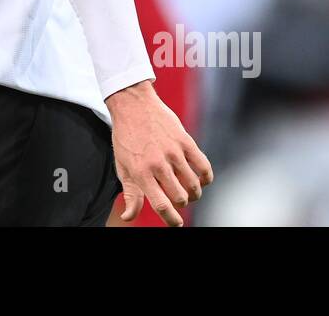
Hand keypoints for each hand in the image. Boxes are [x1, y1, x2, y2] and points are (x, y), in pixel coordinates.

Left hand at [107, 80, 212, 226]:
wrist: (133, 105)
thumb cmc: (126, 137)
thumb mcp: (122, 167)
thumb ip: (130, 194)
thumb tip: (129, 217)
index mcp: (140, 172)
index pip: (161, 204)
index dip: (171, 219)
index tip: (176, 223)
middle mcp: (158, 163)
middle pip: (180, 197)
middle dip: (181, 204)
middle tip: (178, 200)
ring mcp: (173, 151)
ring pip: (193, 185)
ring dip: (194, 193)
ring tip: (189, 191)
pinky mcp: (185, 141)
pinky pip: (204, 167)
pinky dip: (206, 178)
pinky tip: (200, 179)